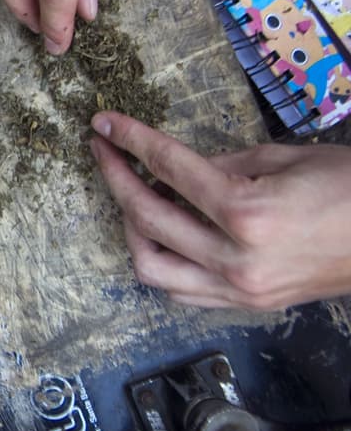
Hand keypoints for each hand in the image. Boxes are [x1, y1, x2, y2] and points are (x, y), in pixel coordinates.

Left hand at [91, 110, 350, 309]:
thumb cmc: (350, 189)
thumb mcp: (284, 158)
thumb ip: (222, 162)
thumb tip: (175, 164)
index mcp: (248, 212)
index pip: (168, 169)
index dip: (130, 141)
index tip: (104, 124)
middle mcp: (237, 258)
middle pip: (147, 219)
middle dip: (116, 179)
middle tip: (105, 151)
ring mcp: (240, 289)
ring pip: (151, 267)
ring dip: (131, 229)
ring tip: (134, 196)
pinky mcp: (247, 305)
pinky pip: (181, 290)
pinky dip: (162, 261)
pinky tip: (164, 233)